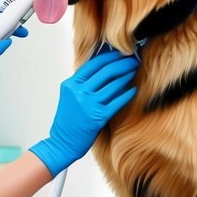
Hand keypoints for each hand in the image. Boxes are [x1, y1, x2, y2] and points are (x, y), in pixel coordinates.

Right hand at [30, 49, 138, 175]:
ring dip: (126, 76)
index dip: (110, 57)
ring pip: (113, 85)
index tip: (121, 53)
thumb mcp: (69, 96)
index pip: (93, 64)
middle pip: (106, 71)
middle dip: (122, 64)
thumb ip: (82, 83)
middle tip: (132, 61)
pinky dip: (127, 94)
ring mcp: (88, 104)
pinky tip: (133, 90)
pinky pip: (117, 102)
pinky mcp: (98, 117)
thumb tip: (102, 68)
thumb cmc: (67, 121)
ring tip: (133, 72)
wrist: (62, 143)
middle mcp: (79, 92)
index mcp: (71, 84)